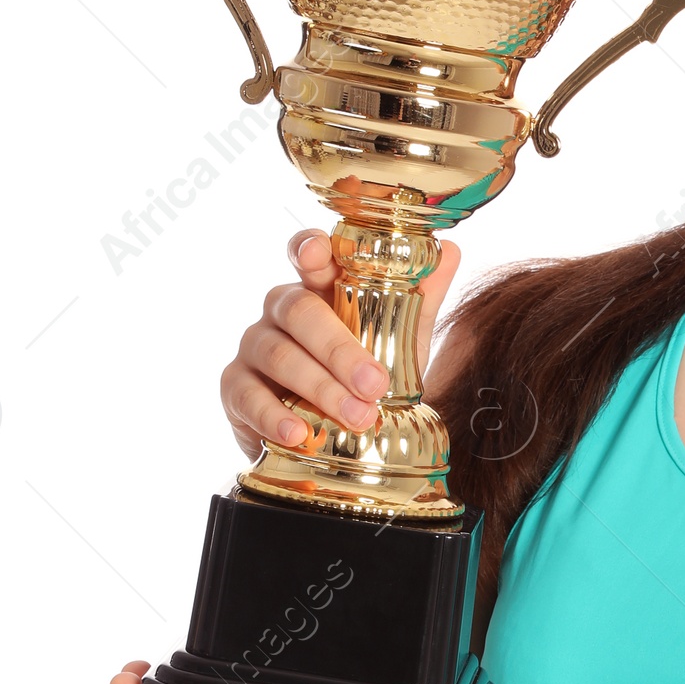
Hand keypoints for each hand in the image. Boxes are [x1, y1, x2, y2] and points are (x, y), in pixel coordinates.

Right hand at [221, 229, 461, 460]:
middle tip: (375, 384)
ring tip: (358, 418)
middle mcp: (281, 310)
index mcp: (318, 289)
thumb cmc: (358, 376)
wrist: (329, 434)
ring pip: (279, 355)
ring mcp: (253, 346)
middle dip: (340, 349)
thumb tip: (450, 252)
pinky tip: (297, 432)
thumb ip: (419, 300)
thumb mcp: (397, 341)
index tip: (319, 254)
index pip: (307, 255)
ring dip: (320, 388)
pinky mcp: (234, 387)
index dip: (309, 249)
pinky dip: (273, 416)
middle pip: (300, 312)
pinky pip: (247, 395)